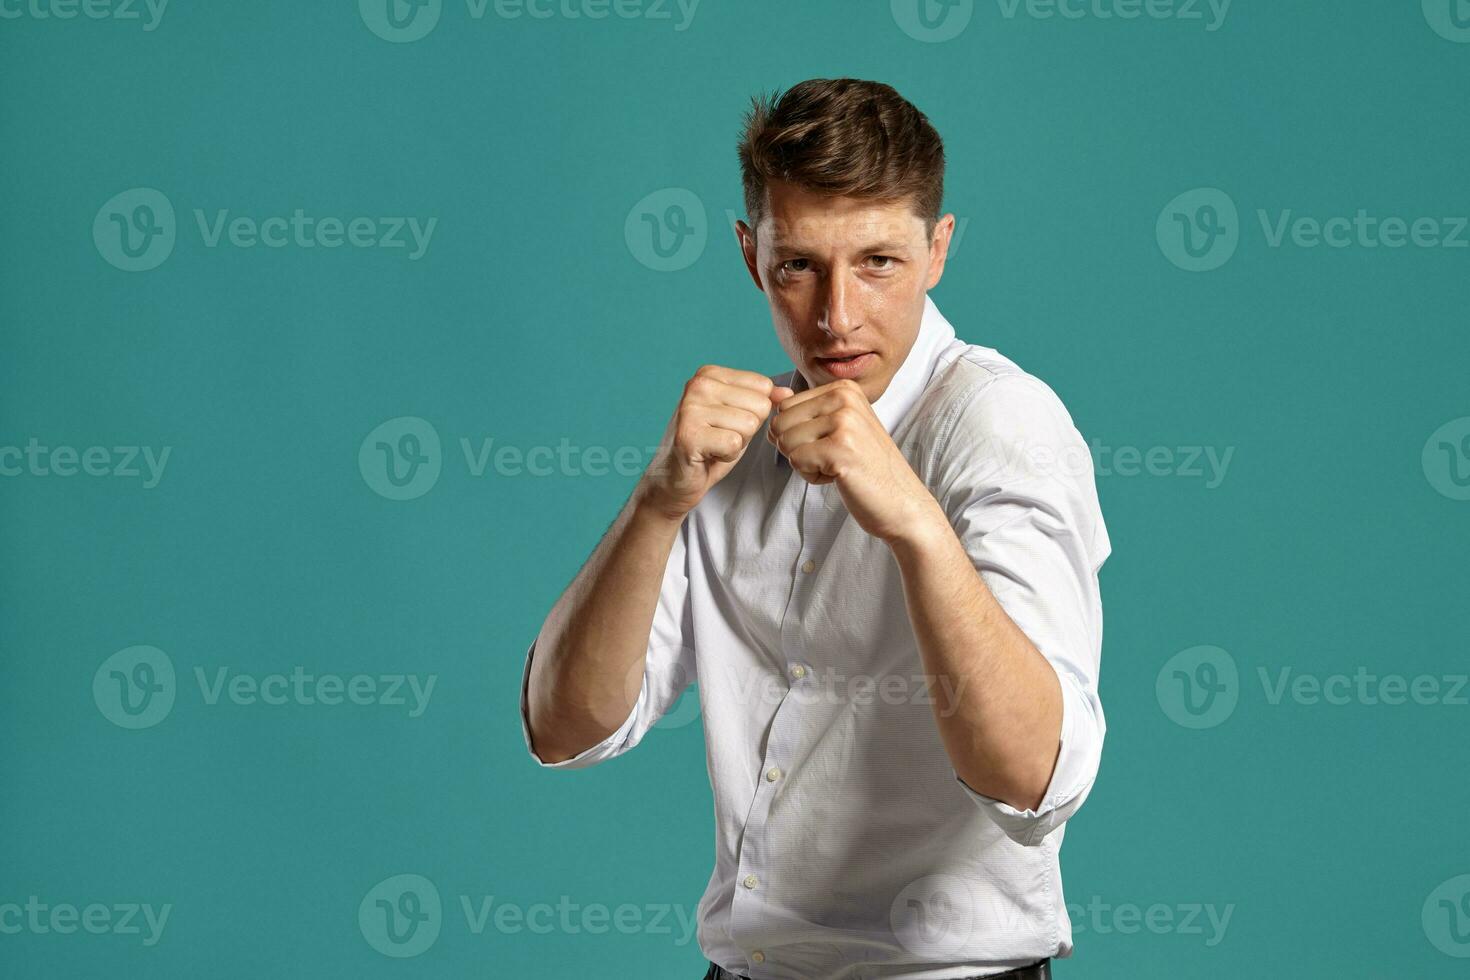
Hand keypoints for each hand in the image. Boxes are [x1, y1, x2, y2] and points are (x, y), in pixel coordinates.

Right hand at [640, 365, 793, 520]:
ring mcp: (690, 408)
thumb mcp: (740, 417)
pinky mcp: (689, 435)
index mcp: (709, 373)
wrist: (675, 479)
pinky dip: (727, 456)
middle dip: (747, 429)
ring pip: (749, 425)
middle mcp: (698, 385)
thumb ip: (763, 400)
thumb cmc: (710, 446)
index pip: (763, 386)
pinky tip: (708, 455)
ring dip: (737, 443)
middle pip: (759, 406)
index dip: (754, 413)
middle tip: (720, 437)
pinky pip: (734, 444)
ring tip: (714, 445)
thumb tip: (788, 392)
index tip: (727, 423)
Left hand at [766, 378, 943, 542]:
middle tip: (834, 459)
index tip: (832, 444)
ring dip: (805, 464)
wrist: (901, 502)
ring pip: (785, 442)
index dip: (798, 435)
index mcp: (844, 388)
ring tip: (839, 466)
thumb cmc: (865, 468)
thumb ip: (804, 413)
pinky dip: (812, 476)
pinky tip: (840, 476)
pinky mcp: (840, 448)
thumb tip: (770, 402)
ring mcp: (844, 421)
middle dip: (797, 449)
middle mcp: (844, 397)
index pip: (784, 407)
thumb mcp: (837, 429)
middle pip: (780, 423)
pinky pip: (795, 461)